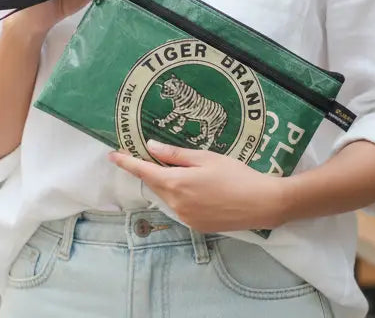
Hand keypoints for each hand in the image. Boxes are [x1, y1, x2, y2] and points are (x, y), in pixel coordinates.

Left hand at [109, 140, 285, 232]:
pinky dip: (182, 196)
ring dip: (169, 184)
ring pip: (168, 196)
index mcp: (176, 183)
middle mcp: (176, 204)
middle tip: (157, 156)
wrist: (262, 204)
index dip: (127, 162)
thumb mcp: (206, 158)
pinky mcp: (196, 226)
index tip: (112, 155)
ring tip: (188, 172)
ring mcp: (186, 218)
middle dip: (153, 171)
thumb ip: (175, 154)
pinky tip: (200, 189)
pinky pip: (181, 207)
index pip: (143, 172)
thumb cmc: (236, 175)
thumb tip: (151, 148)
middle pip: (156, 184)